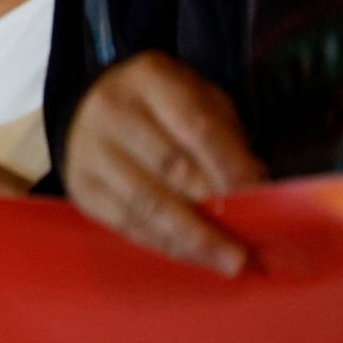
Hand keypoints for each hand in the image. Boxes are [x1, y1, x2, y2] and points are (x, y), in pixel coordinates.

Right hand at [63, 51, 264, 275]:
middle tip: (251, 245)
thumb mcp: (196, 97)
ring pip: (148, 204)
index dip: (229, 167)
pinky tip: (194, 256)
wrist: (87, 109)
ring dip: (193, 239)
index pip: (196, 128)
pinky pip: (127, 223)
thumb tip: (253, 190)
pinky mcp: (80, 188)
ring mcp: (90, 151)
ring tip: (229, 262)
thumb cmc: (160, 106)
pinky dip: (165, 244)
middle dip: (215, 210)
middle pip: (171, 170)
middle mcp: (112, 111)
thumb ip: (224, 136)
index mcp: (149, 79)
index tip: (261, 199)